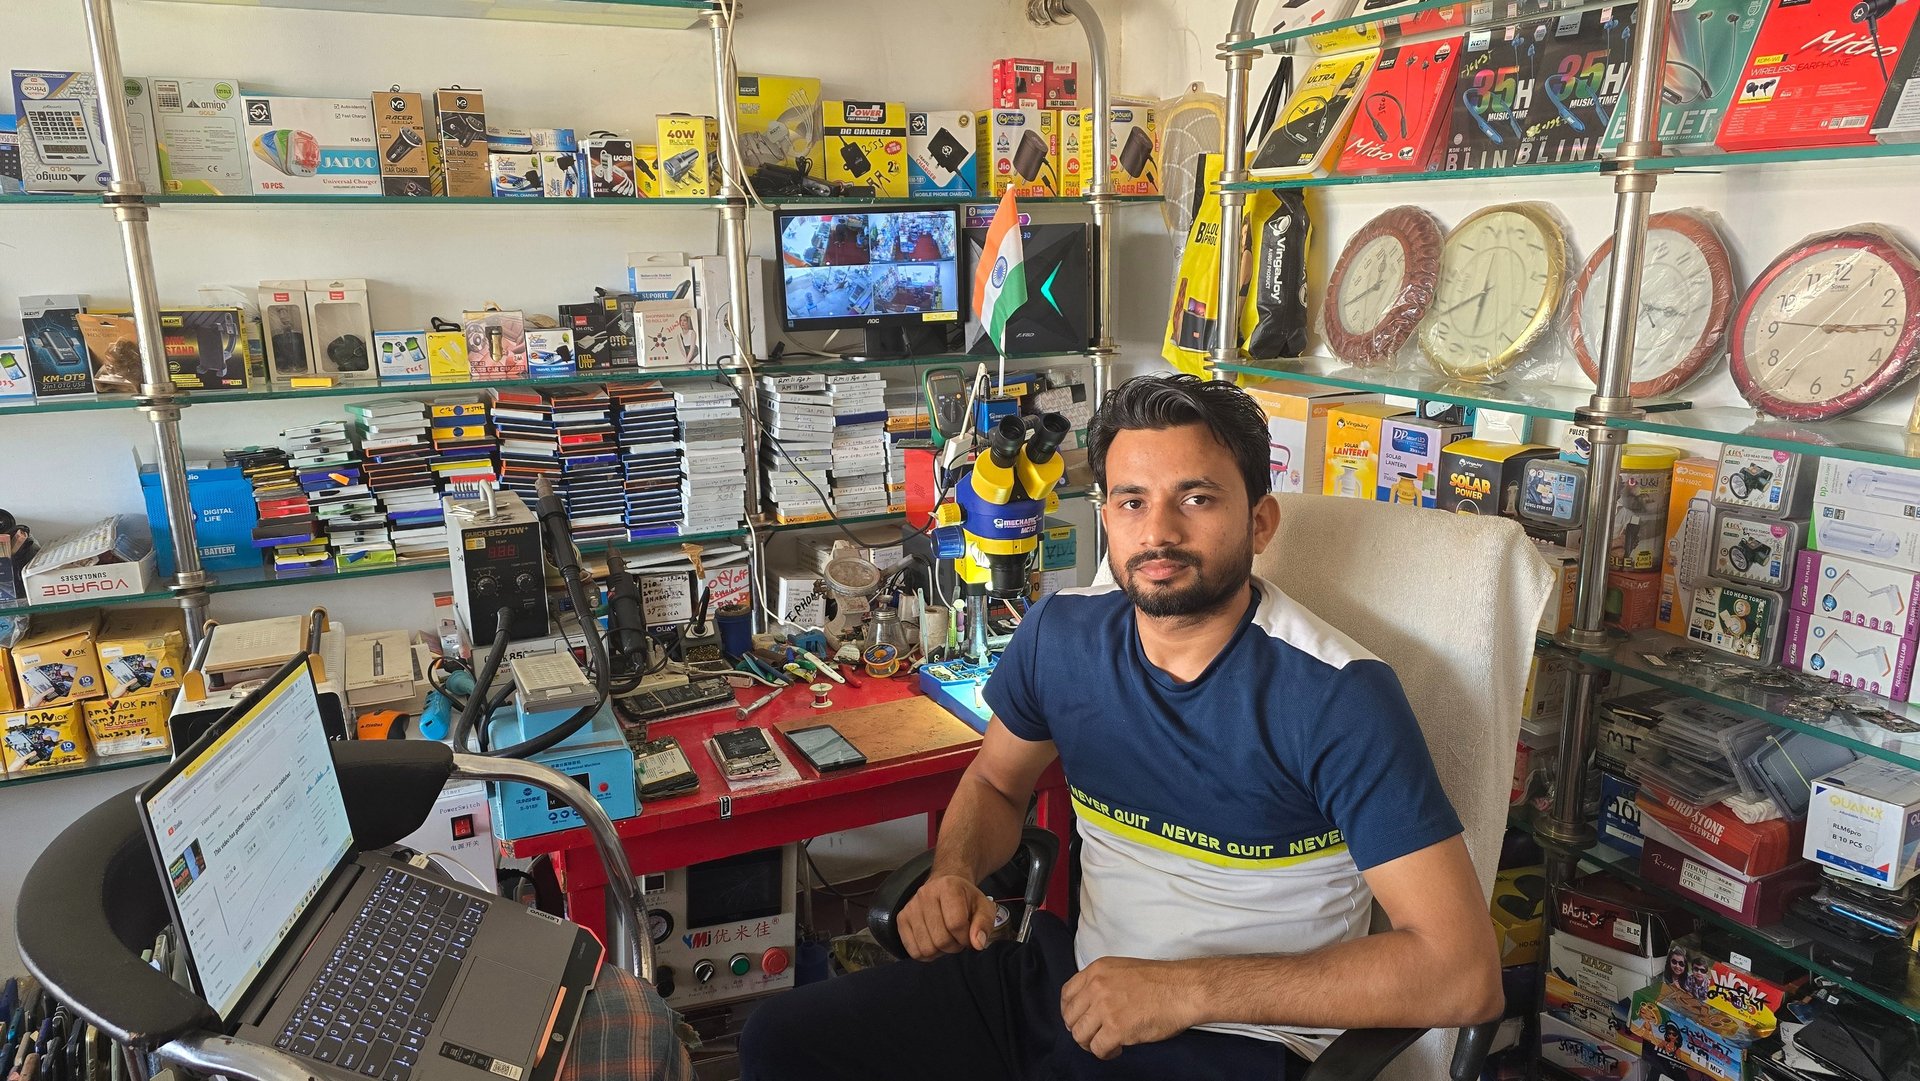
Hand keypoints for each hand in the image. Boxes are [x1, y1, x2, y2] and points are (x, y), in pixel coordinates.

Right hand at [898, 874, 995, 959]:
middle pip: (941, 939)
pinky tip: (934, 941)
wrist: (944, 887)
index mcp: (948, 887)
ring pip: (926, 948)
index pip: (956, 924)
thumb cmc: (966, 899)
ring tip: (946, 938)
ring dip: (940, 951)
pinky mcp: (901, 918)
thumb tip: (977, 944)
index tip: (969, 936)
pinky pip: (913, 951)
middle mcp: (925, 894)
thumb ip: (984, 924)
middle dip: (954, 946)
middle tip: (958, 938)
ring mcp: (910, 907)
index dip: (966, 938)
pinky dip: (926, 954)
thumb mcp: (983, 907)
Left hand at [1060, 957, 1204, 1059]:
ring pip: (1080, 1035)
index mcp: (1097, 970)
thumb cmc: (1162, 981)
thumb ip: (1103, 983)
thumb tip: (1092, 1005)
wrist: (1183, 989)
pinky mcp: (1116, 1028)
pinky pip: (1098, 1048)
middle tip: (1092, 1036)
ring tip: (1105, 1044)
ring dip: (1090, 1043)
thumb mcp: (1123, 969)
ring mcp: (1105, 1008)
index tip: (1078, 1019)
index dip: (1070, 1011)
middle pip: (1070, 1016)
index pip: (1067, 993)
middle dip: (1079, 1029)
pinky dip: (1105, 1053)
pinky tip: (1117, 1049)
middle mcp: (1096, 987)